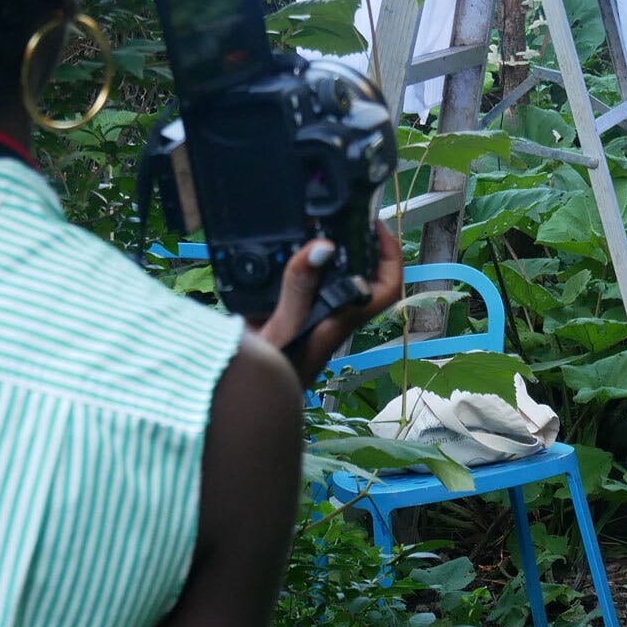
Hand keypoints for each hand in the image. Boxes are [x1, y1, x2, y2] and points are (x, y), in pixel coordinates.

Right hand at [248, 222, 403, 386]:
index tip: (372, 224)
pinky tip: (279, 254)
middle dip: (358, 245)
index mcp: (335, 325)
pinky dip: (298, 267)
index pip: (384, 289)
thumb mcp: (276, 331)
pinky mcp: (291, 327)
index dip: (389, 253)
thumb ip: (296, 290)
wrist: (238, 411)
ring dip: (329, 255)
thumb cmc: (260, 382)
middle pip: (363, 280)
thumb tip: (323, 245)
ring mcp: (310, 326)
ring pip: (334, 283)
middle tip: (340, 214)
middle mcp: (329, 324)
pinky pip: (306, 291)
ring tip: (313, 225)